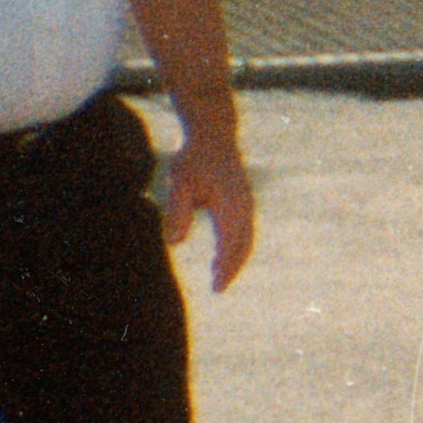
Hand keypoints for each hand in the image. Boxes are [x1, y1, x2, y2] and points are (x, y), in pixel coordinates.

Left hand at [164, 130, 258, 291]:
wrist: (214, 134)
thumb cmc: (194, 158)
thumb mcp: (179, 182)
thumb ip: (177, 212)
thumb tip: (175, 243)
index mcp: (231, 205)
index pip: (230, 245)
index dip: (225, 268)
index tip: (216, 287)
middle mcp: (245, 206)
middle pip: (244, 245)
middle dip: (233, 268)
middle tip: (218, 289)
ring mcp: (248, 202)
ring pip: (247, 238)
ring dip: (236, 258)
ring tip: (220, 275)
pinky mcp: (245, 199)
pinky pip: (246, 229)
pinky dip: (239, 245)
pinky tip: (226, 252)